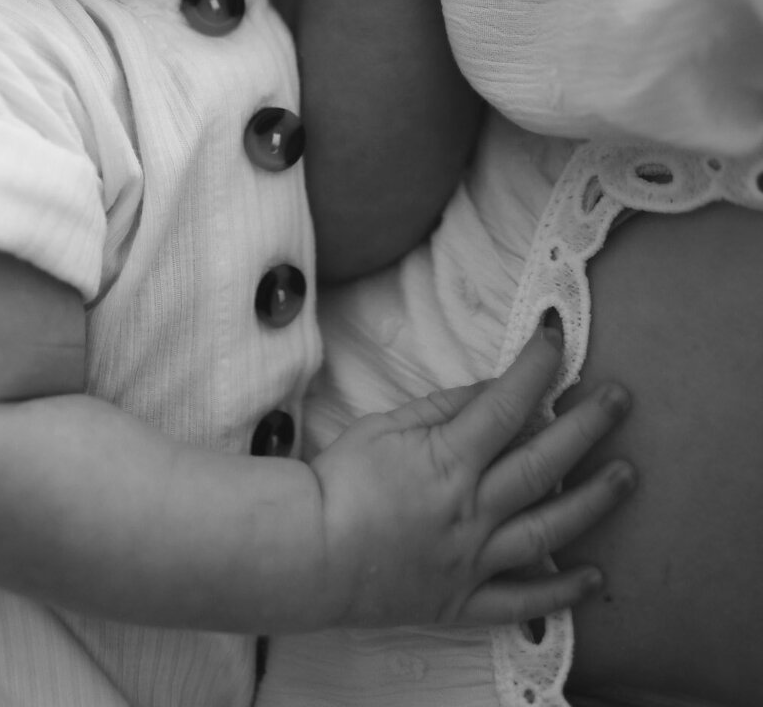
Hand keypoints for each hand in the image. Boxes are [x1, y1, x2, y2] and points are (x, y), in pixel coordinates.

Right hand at [310, 328, 633, 628]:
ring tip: (627, 475)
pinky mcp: (465, 600)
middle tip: (621, 398)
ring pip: (549, 530)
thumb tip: (493, 390)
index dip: (537, 366)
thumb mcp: (387, 427)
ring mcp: (474, 559)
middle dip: (588, 426)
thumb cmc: (340, 481)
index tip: (558, 336)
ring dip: (594, 502)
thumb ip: (444, 409)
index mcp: (449, 460)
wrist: (309, 553)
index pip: (507, 403)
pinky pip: (523, 601)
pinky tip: (595, 577)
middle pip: (544, 464)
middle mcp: (472, 510)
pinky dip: (562, 594)